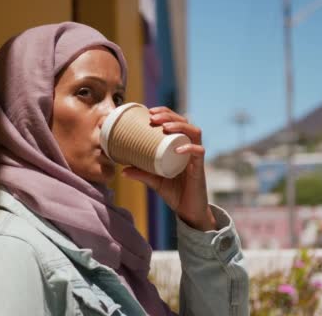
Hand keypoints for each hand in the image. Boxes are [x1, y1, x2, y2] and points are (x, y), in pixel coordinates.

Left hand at [122, 106, 215, 230]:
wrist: (188, 211)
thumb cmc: (174, 192)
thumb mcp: (154, 180)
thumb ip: (141, 173)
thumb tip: (122, 170)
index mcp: (179, 145)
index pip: (176, 121)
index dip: (165, 113)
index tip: (149, 111)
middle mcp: (189, 147)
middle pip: (185, 122)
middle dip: (169, 116)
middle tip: (153, 117)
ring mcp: (195, 157)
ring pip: (194, 132)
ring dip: (180, 126)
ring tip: (165, 127)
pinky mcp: (200, 168)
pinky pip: (199, 153)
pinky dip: (189, 148)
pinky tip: (178, 148)